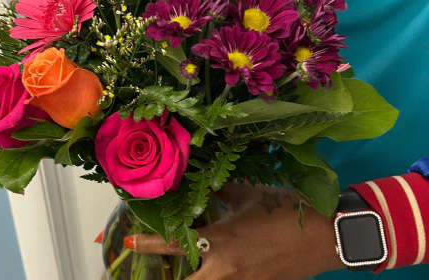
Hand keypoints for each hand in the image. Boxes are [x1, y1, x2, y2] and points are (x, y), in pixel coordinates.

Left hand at [127, 184, 343, 279]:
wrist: (324, 235)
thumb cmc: (285, 209)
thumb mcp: (247, 194)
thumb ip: (220, 190)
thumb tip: (201, 181)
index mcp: (221, 241)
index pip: (175, 244)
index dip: (148, 243)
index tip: (127, 241)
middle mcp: (227, 269)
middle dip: (172, 276)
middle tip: (158, 263)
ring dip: (197, 274)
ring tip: (195, 257)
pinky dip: (218, 274)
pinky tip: (219, 261)